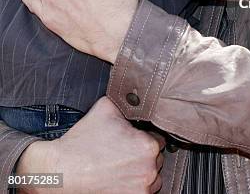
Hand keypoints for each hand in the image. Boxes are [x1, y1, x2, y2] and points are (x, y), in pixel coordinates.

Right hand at [17, 97, 163, 193]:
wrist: (61, 171)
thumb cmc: (82, 142)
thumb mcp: (106, 108)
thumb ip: (127, 102)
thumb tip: (136, 96)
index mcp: (148, 146)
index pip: (158, 138)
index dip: (143, 136)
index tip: (130, 138)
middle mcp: (149, 170)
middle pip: (156, 158)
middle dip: (142, 153)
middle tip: (122, 150)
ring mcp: (142, 189)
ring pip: (152, 177)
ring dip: (141, 170)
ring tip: (120, 164)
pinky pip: (142, 191)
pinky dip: (133, 185)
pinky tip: (119, 177)